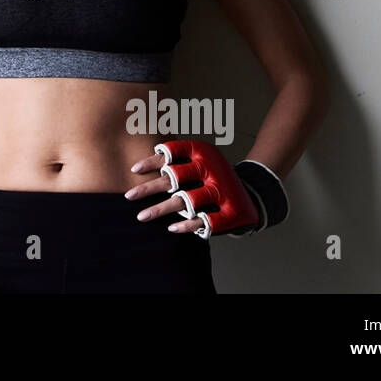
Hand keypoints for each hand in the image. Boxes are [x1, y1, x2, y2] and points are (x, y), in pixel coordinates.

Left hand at [124, 139, 260, 237]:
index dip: (152, 161)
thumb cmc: (213, 175)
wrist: (252, 192)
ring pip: (184, 201)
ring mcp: (220, 192)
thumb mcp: (200, 159)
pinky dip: (185, 225)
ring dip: (160, 210)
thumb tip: (138, 166)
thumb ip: (176, 159)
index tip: (133, 171)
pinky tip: (170, 228)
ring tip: (141, 216)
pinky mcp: (229, 213)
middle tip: (128, 196)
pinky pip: (202, 221)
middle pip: (174, 177)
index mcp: (204, 152)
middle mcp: (212, 170)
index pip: (173, 152)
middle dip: (148, 188)